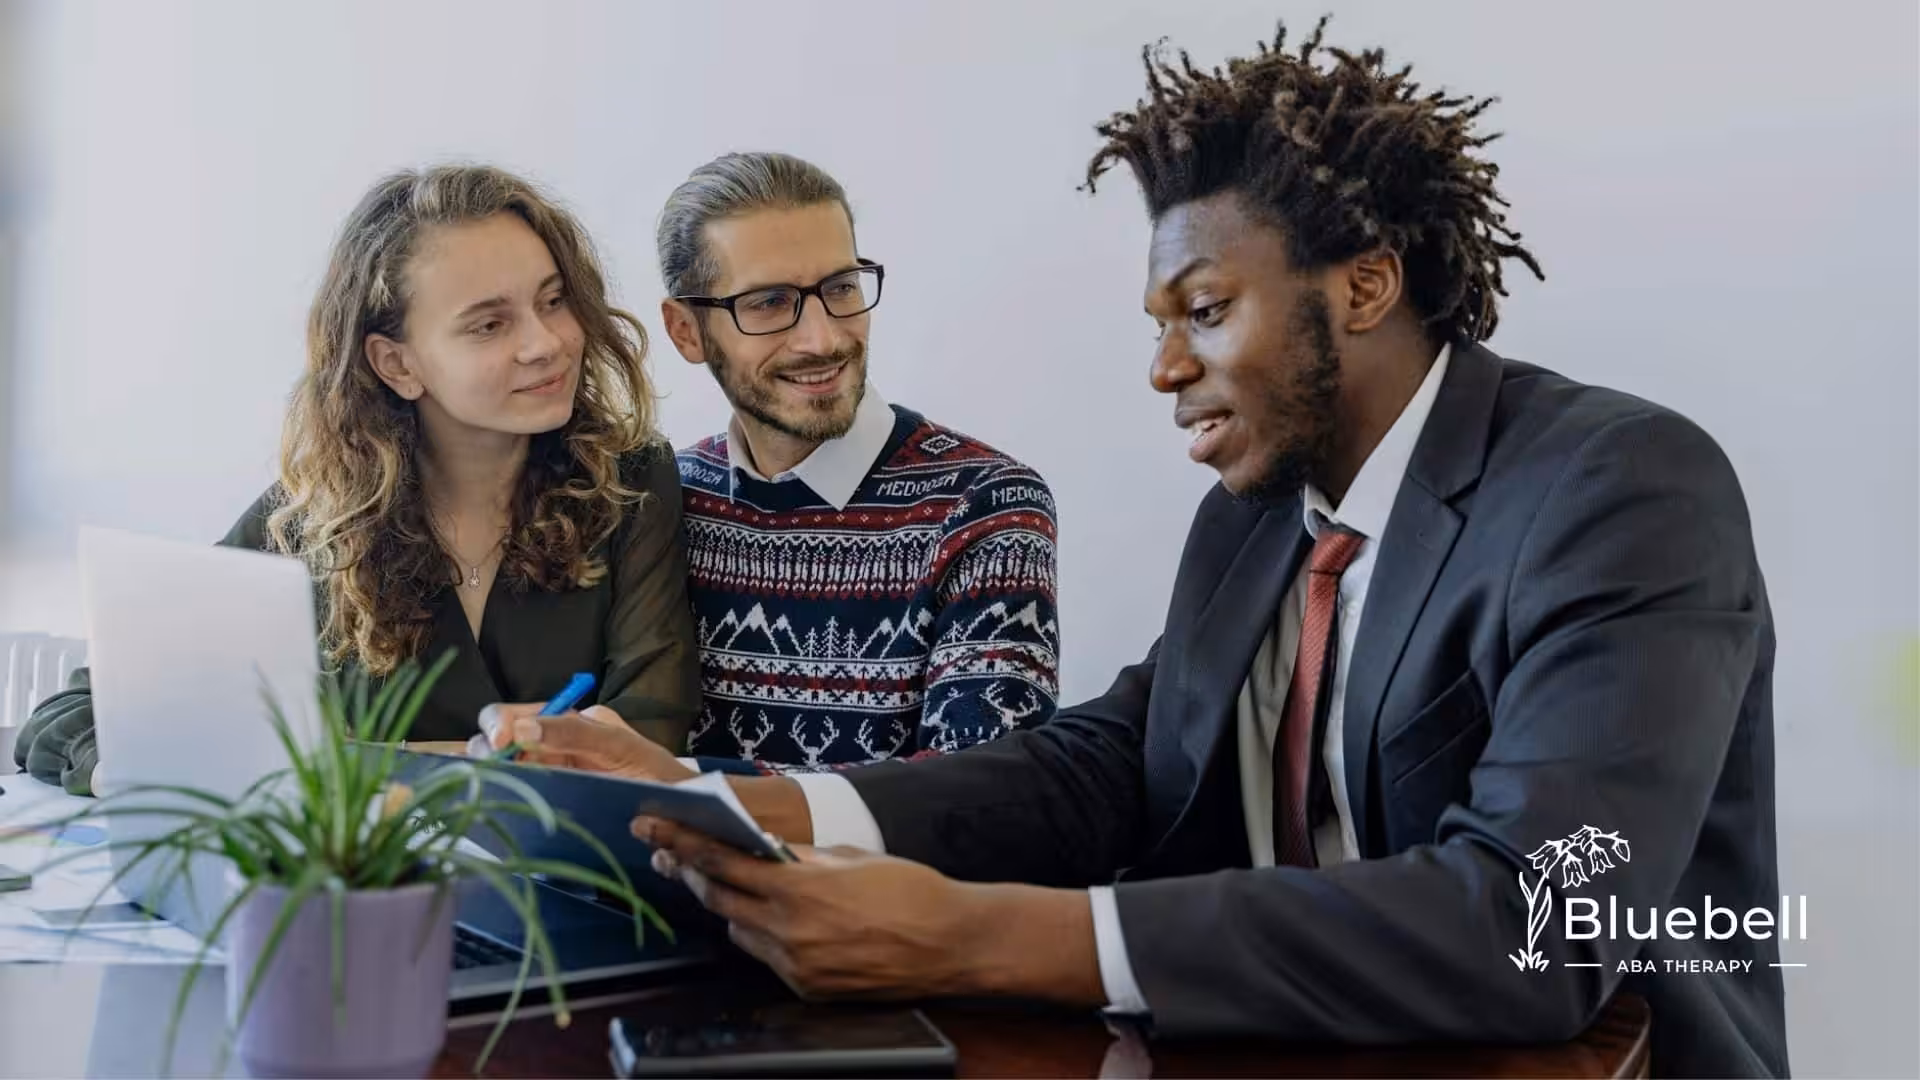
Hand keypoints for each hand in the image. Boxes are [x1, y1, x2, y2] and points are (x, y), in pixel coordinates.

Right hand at [473, 703, 695, 781]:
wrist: (683, 812)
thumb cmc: (656, 774)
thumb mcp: (619, 747)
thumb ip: (573, 733)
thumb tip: (519, 730)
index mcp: (568, 723)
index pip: (513, 715)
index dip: (496, 726)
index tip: (498, 744)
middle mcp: (552, 746)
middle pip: (497, 741)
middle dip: (485, 750)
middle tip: (492, 768)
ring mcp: (549, 776)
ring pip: (501, 770)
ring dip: (490, 775)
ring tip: (492, 785)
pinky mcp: (551, 803)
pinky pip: (517, 797)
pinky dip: (501, 798)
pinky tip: (498, 803)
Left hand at [635, 816, 991, 999]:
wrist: (951, 943)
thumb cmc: (909, 888)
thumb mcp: (849, 856)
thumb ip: (798, 856)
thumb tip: (761, 847)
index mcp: (797, 889)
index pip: (720, 862)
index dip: (681, 843)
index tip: (651, 828)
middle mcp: (788, 932)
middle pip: (718, 899)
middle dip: (692, 873)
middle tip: (672, 853)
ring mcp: (795, 966)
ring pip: (739, 930)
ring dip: (729, 904)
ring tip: (728, 882)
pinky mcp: (807, 989)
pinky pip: (767, 956)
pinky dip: (762, 933)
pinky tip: (774, 917)